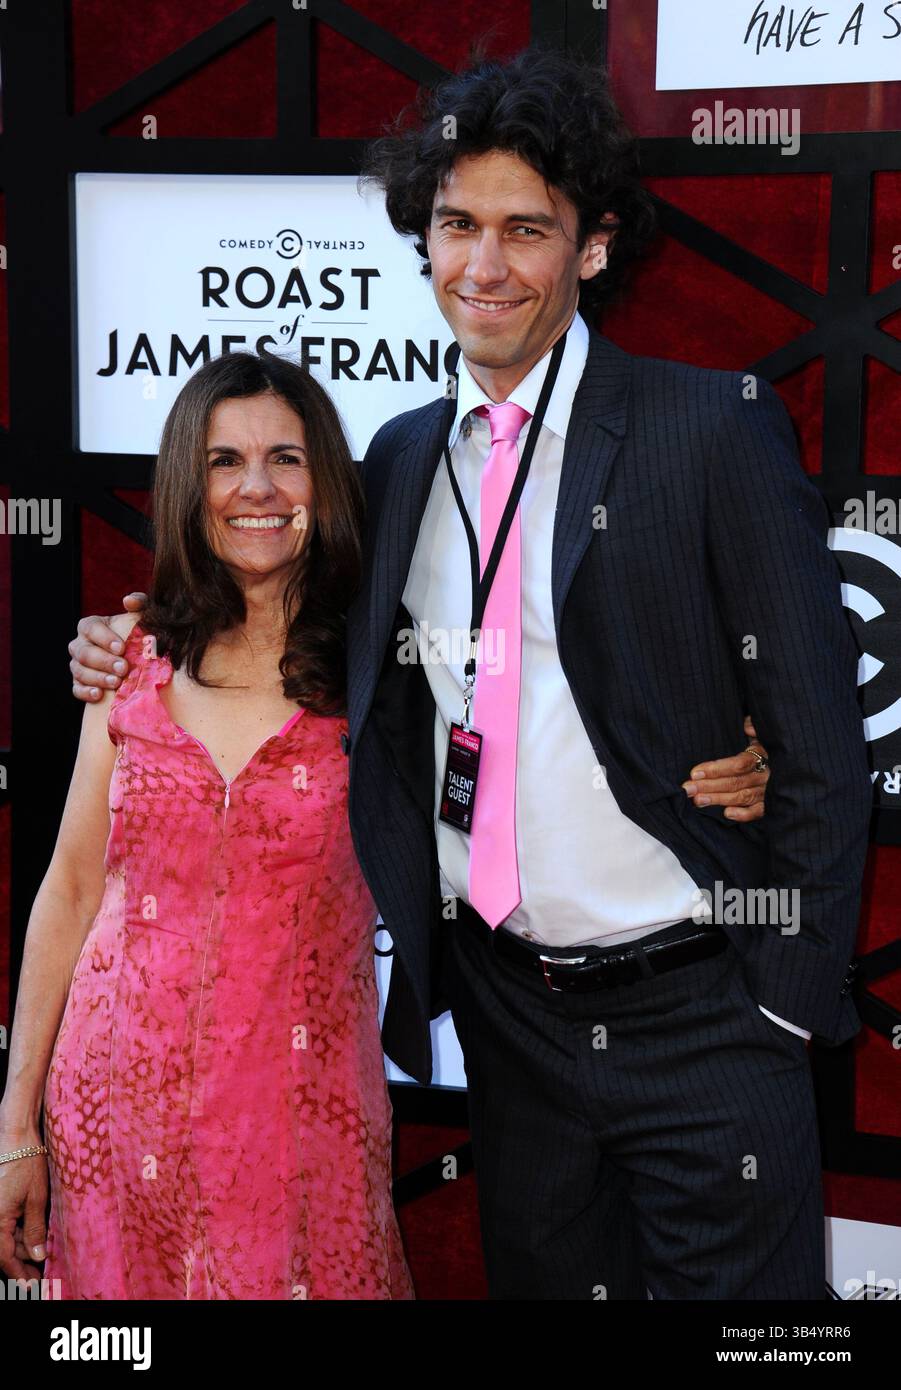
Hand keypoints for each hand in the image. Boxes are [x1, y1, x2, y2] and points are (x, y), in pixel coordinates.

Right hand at [0, 1130, 48, 1280]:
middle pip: (5, 1252)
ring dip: (22, 1251)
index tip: (32, 1287)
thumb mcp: (37, 1199)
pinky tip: (34, 1241)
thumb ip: (35, 1230)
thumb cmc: (27, 1165)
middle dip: (21, 1265)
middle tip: (40, 1278)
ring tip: (41, 1261)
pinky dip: (20, 1236)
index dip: (18, 1275)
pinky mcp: (0, 1207)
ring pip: (6, 1241)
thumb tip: (37, 1256)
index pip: (4, 1258)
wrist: (17, 1140)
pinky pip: (7, 1228)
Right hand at [68, 593, 146, 700]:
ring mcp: (77, 665)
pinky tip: (99, 695)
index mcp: (90, 626)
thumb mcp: (141, 616)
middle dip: (104, 661)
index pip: (90, 628)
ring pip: (79, 671)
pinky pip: (76, 689)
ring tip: (116, 682)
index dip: (104, 638)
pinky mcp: (79, 684)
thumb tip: (129, 601)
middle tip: (123, 668)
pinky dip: (86, 692)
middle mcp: (80, 645)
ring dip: (97, 678)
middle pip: (84, 652)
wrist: (136, 659)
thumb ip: (139, 603)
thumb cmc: (137, 635)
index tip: (121, 648)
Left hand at [682, 716, 769, 821]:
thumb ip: (752, 726)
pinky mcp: (770, 804)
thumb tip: (748, 727)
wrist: (782, 758)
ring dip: (719, 799)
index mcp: (760, 753)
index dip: (716, 769)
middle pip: (735, 782)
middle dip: (709, 786)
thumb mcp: (756, 730)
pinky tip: (727, 814)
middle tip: (689, 789)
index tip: (694, 772)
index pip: (737, 764)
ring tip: (698, 801)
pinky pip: (758, 811)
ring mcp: (768, 790)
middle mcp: (765, 773)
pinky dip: (745, 814)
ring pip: (742, 797)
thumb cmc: (758, 744)